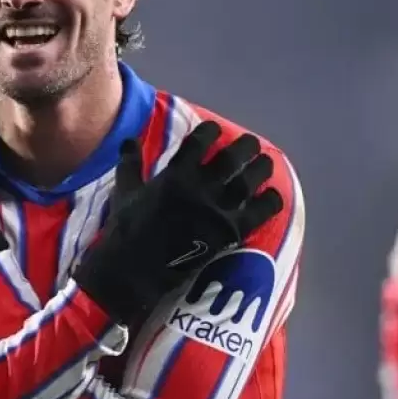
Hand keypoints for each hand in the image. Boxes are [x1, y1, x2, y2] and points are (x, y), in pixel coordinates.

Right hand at [72, 121, 283, 324]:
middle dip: (244, 146)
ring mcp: (218, 210)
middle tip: (251, 143)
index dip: (210, 131)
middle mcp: (200, 188)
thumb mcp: (124, 191)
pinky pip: (259, 213)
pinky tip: (273, 196)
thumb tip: (130, 139)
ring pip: (249, 181)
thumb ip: (129, 163)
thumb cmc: (127, 229)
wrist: (137, 270)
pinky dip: (270, 202)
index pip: (198, 143)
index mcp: (174, 175)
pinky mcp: (230, 232)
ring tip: (266, 162)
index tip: (215, 129)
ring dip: (261, 169)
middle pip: (231, 158)